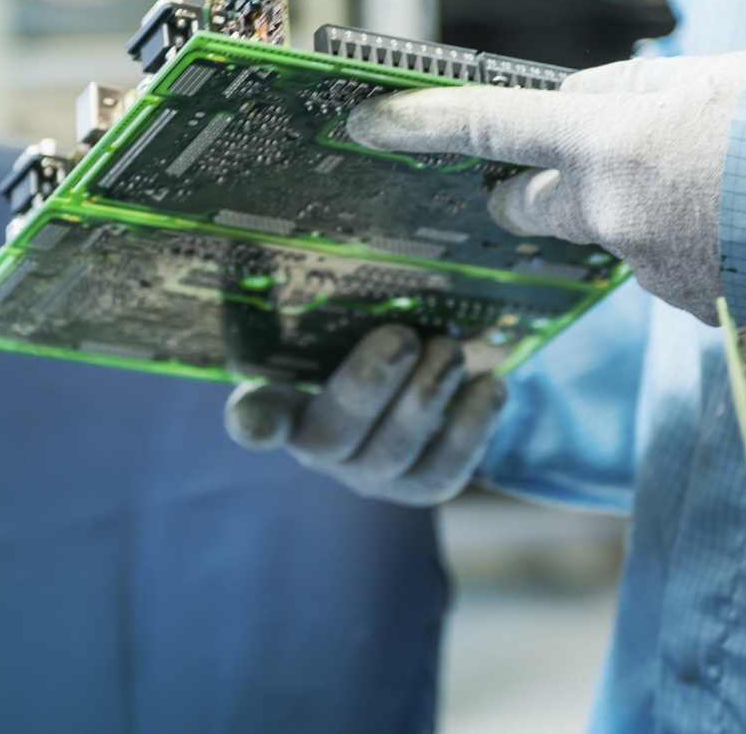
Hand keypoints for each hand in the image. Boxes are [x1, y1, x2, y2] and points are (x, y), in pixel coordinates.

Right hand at [223, 324, 506, 505]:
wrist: (416, 381)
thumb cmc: (366, 337)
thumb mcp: (348, 321)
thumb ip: (349, 308)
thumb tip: (388, 261)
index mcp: (287, 399)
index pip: (259, 415)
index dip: (256, 421)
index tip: (255, 421)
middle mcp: (322, 446)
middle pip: (335, 433)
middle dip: (369, 385)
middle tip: (400, 337)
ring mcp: (371, 473)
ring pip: (395, 452)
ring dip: (426, 398)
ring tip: (450, 350)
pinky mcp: (421, 485)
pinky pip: (446, 469)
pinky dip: (471, 427)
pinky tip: (490, 386)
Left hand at [346, 52, 745, 321]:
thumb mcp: (716, 77)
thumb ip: (632, 89)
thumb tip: (578, 102)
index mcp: (611, 138)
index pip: (486, 124)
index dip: (417, 124)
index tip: (364, 123)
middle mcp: (612, 211)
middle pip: (526, 203)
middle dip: (525, 187)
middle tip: (572, 161)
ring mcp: (646, 268)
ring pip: (606, 232)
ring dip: (633, 208)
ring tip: (718, 182)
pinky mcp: (685, 309)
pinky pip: (660, 266)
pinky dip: (682, 245)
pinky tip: (739, 224)